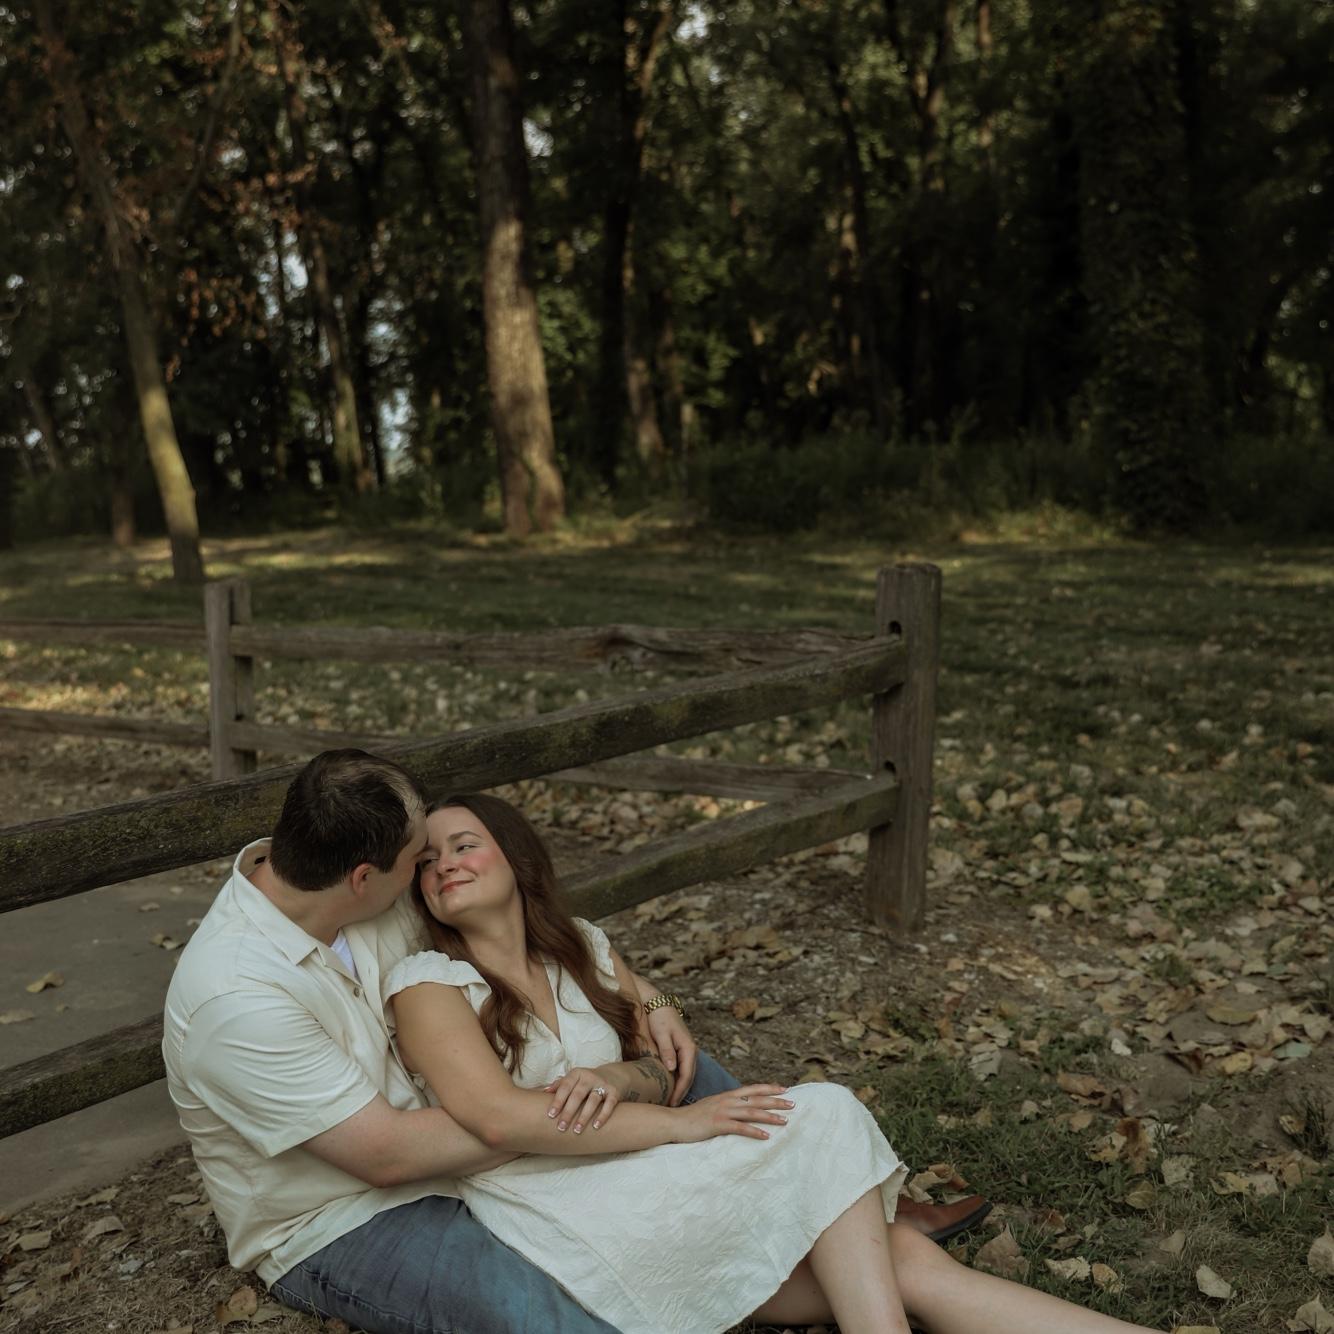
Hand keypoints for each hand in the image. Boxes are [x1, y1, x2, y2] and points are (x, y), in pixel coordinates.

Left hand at [543, 1066, 622, 1133]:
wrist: (615, 1075)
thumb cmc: (587, 1081)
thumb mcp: (574, 1079)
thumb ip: (559, 1085)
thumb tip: (543, 1091)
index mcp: (577, 1074)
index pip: (565, 1087)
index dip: (558, 1100)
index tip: (551, 1115)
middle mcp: (589, 1077)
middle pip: (577, 1095)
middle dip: (569, 1112)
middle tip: (561, 1128)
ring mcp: (603, 1084)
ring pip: (593, 1100)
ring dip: (584, 1116)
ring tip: (577, 1131)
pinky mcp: (614, 1092)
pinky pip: (609, 1104)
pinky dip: (603, 1115)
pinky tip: (596, 1126)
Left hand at [645, 1003, 696, 1105]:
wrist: (657, 1003)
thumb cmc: (659, 1018)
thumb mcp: (662, 1034)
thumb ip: (667, 1051)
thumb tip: (672, 1069)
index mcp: (688, 1048)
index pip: (686, 1075)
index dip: (680, 1091)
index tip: (672, 1104)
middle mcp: (690, 1050)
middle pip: (689, 1077)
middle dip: (681, 1093)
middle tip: (671, 1108)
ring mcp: (686, 1050)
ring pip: (686, 1073)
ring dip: (680, 1087)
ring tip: (670, 1101)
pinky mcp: (680, 1049)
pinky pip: (681, 1068)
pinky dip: (677, 1079)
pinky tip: (669, 1086)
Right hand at [672, 1085, 792, 1143]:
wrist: (673, 1122)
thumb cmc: (692, 1118)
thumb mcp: (711, 1108)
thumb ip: (725, 1107)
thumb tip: (739, 1109)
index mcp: (726, 1096)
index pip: (752, 1090)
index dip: (768, 1088)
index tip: (784, 1089)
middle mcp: (726, 1101)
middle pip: (756, 1099)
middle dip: (776, 1101)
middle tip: (793, 1104)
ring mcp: (722, 1112)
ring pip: (751, 1112)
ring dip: (770, 1116)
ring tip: (785, 1121)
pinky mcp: (717, 1124)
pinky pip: (739, 1128)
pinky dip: (754, 1131)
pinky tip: (765, 1136)